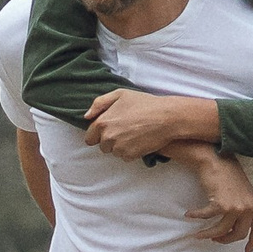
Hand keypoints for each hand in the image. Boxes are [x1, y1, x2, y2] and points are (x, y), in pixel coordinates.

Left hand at [85, 90, 216, 161]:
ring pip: (114, 152)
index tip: (110, 129)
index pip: (90, 137)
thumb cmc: (144, 103)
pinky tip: (139, 140)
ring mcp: (118, 148)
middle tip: (125, 130)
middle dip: (110, 140)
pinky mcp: (130, 155)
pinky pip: (125, 157)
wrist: (166, 117)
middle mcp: (107, 137)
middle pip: (102, 146)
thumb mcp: (120, 94)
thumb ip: (99, 104)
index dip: (98, 134)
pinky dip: (131, 151)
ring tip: (134, 134)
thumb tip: (87, 117)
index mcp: (102, 123)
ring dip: (120, 146)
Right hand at [184, 154, 252, 251]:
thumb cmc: (227, 173)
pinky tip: (189, 215)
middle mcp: (248, 207)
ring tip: (198, 235)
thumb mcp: (243, 193)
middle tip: (215, 239)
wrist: (215, 159)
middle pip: (239, 234)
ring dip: (208, 234)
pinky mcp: (220, 204)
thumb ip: (244, 208)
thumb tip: (232, 227)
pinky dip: (196, 217)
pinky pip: (206, 218)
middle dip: (226, 239)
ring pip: (222, 230)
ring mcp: (235, 206)